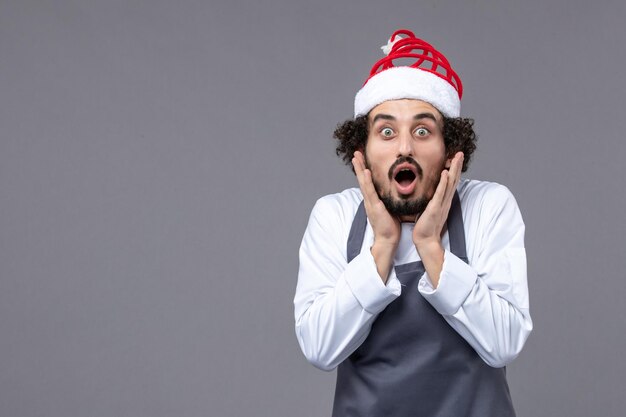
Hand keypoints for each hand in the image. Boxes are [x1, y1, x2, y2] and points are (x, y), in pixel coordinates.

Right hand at [352, 151, 399, 281]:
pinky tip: (366, 172)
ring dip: (360, 169)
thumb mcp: (389, 208)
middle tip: (356, 152)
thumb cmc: (390, 226)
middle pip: (362, 179)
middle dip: (359, 165)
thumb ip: (388, 199)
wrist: (388, 240)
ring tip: (356, 157)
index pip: (367, 181)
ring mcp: (370, 203)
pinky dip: (368, 181)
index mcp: (373, 199)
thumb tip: (394, 192)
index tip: (362, 158)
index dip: (363, 169)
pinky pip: (370, 192)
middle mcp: (369, 199)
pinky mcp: (375, 207)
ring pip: (363, 182)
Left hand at [412, 152, 463, 286]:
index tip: (456, 157)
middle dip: (457, 165)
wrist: (425, 240)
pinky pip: (440, 194)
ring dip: (454, 170)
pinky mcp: (435, 208)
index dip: (454, 169)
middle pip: (454, 180)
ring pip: (450, 184)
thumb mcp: (429, 208)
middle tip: (461, 152)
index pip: (451, 181)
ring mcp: (442, 204)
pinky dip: (444, 183)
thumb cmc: (425, 225)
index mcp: (444, 200)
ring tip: (457, 157)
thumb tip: (429, 191)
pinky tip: (446, 173)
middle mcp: (445, 200)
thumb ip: (432, 199)